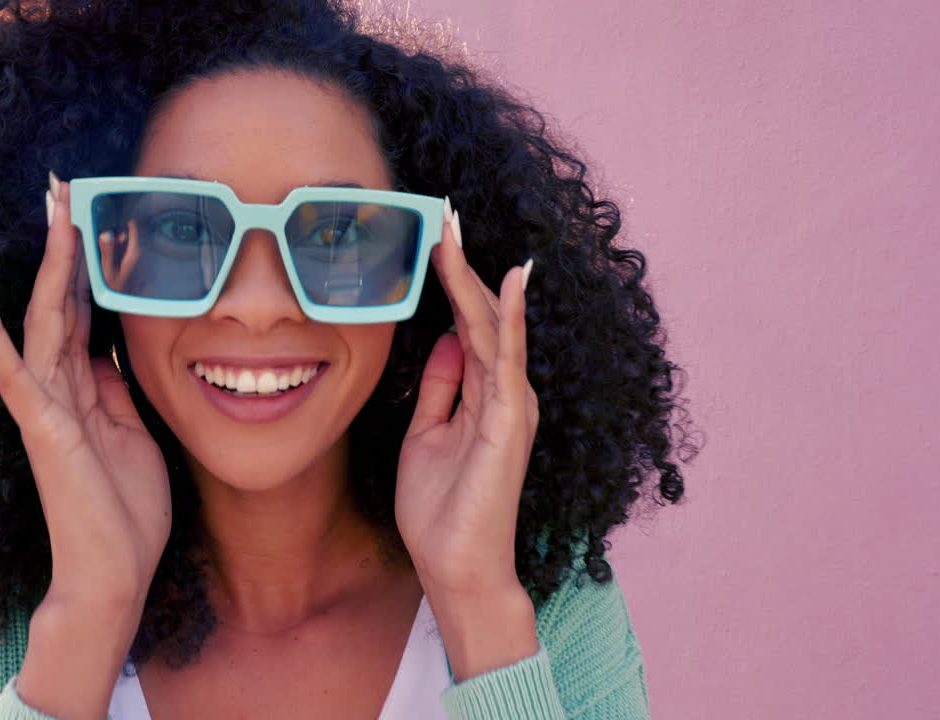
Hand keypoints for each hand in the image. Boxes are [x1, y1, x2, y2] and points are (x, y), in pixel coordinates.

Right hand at [0, 172, 169, 610]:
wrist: (114, 575)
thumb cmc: (125, 511)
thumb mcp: (135, 435)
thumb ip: (117, 391)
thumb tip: (110, 351)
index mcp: (84, 390)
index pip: (82, 312)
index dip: (87, 264)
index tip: (95, 214)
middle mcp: (59, 389)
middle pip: (59, 301)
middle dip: (66, 242)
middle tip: (66, 183)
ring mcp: (47, 406)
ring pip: (43, 318)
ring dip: (48, 260)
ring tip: (51, 203)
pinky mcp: (43, 427)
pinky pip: (12, 372)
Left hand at [395, 200, 538, 597]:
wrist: (455, 567)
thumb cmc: (442, 509)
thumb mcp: (427, 434)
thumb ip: (440, 388)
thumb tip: (445, 339)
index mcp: (485, 393)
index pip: (468, 322)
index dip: (451, 278)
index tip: (434, 233)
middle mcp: (505, 391)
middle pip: (483, 313)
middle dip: (462, 262)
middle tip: (443, 210)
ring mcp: (511, 404)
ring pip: (493, 325)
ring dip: (474, 275)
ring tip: (455, 227)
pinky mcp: (510, 422)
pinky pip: (508, 360)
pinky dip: (510, 318)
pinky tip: (507, 281)